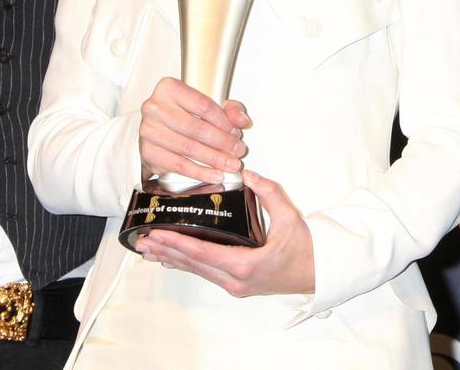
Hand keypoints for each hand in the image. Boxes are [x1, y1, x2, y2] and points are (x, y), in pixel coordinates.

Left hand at [135, 170, 314, 295]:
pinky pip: (205, 273)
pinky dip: (186, 263)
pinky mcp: (235, 284)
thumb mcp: (290, 216)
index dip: (177, 243)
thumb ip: (268, 192)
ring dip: (171, 258)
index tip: (157, 233)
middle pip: (192, 264)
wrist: (318, 273)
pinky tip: (170, 258)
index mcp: (246, 264)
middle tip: (141, 239)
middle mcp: (235, 279)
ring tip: (148, 248)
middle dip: (165, 250)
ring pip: (196, 271)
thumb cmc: (305, 248)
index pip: (203, 253)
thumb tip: (247, 173)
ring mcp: (234, 285)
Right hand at [139, 77, 249, 185]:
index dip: (224, 122)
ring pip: (189, 148)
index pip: (203, 106)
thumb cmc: (179, 115)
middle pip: (197, 128)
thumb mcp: (203, 105)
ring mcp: (149, 131)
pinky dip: (200, 172)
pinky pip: (179, 165)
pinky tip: (214, 174)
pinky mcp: (148, 152)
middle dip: (222, 143)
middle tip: (237, 151)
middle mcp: (155, 108)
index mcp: (169, 88)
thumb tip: (241, 119)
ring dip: (214, 159)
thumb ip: (226, 109)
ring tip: (229, 164)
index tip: (236, 132)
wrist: (154, 130)